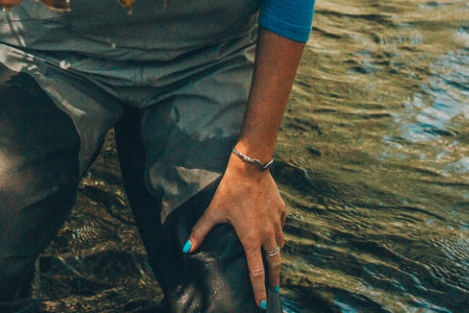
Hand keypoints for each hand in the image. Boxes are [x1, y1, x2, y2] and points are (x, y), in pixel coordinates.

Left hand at [184, 153, 285, 306]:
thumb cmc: (230, 190)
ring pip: (280, 246)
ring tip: (274, 264)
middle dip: (274, 278)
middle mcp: (268, 234)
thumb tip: (187, 249)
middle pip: (274, 263)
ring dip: (277, 257)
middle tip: (274, 289)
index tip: (262, 303)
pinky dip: (279, 236)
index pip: (257, 272)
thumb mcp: (213, 212)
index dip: (259, 289)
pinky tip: (275, 236)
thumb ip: (200, 232)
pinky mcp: (282, 211)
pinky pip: (282, 228)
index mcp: (251, 239)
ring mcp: (277, 222)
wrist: (250, 168)